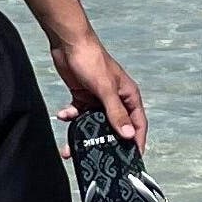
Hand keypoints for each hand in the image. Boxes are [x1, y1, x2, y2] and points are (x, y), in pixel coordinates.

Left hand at [51, 34, 146, 155]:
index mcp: (128, 95)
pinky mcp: (83, 96)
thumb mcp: (105, 89)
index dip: (137, 141)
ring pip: (94, 122)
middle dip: (105, 140)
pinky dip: (71, 117)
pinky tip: (64, 115)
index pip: (138, 123)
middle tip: (99, 156)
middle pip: (115, 126)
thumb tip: (129, 134)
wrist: (68, 43)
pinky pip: (79, 114)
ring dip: (84, 133)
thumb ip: (116, 113)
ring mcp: (98, 98)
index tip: (133, 159)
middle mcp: (115, 98)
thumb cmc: (91, 58)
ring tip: (72, 145)